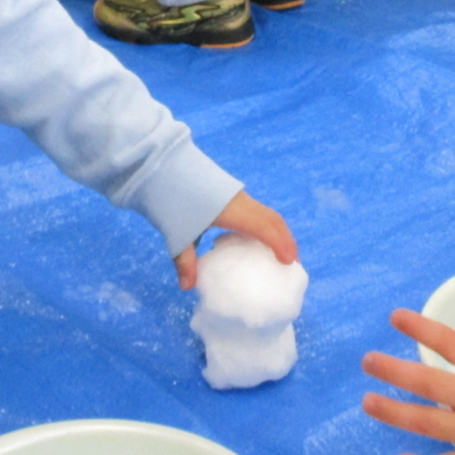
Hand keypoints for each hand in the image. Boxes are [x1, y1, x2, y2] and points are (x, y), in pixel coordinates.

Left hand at [173, 190, 296, 290]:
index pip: (265, 228)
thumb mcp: (177, 235)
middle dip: (286, 240)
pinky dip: (266, 225)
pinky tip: (257, 238)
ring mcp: (237, 196)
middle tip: (292, 262)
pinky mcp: (230, 194)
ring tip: (280, 252)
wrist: (163, 166)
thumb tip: (187, 287)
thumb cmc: (171, 199)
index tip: (289, 263)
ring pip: (267, 213)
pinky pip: (257, 210)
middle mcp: (241, 201)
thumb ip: (185, 261)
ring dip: (277, 231)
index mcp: (232, 211)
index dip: (280, 244)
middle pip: (273, 219)